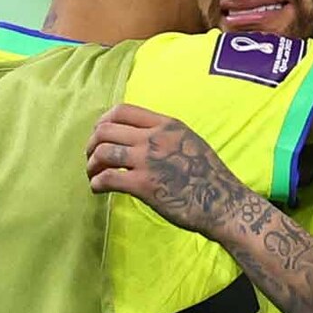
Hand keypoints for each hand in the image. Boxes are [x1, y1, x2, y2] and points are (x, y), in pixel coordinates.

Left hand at [86, 105, 253, 238]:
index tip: (99, 135)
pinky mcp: (143, 185)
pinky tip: (98, 189)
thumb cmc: (209, 176)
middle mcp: (155, 137)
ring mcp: (147, 160)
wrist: (221, 202)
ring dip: (91, 165)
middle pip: (105, 130)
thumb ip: (166, 135)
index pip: (122, 110)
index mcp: (166, 124)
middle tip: (92, 159)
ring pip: (102, 152)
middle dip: (91, 144)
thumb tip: (141, 137)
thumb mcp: (190, 141)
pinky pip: (107, 178)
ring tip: (93, 175)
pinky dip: (96, 183)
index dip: (103, 122)